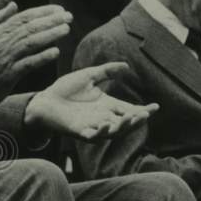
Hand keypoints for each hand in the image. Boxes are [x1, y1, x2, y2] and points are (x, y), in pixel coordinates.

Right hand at [0, 2, 70, 112]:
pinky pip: (28, 63)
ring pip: (31, 42)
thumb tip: (13, 4)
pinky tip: (55, 52)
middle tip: (68, 16)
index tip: (59, 9)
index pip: (23, 17)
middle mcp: (1, 42)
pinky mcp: (9, 74)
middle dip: (51, 20)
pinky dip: (42, 57)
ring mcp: (5, 58)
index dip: (42, 12)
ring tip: (66, 29)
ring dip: (50, 35)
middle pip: (30, 27)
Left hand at [24, 62, 158, 139]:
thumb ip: (106, 72)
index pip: (129, 109)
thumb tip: (126, 65)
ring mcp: (91, 126)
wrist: (44, 100)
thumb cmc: (65, 89)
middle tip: (145, 114)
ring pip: (112, 132)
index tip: (156, 106)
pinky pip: (93, 135)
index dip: (143, 110)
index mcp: (106, 105)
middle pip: (124, 123)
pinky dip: (101, 131)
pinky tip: (107, 124)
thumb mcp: (88, 77)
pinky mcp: (79, 131)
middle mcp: (102, 118)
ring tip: (132, 118)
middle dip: (136, 120)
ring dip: (123, 127)